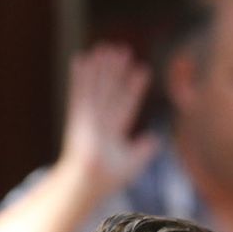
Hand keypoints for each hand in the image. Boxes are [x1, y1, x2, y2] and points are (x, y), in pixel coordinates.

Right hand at [55, 44, 157, 198]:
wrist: (88, 184)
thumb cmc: (108, 179)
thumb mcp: (132, 163)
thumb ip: (143, 150)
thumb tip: (155, 138)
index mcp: (112, 131)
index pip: (127, 103)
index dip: (134, 87)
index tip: (142, 70)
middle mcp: (100, 120)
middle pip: (111, 90)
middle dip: (117, 71)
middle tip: (122, 50)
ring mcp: (88, 117)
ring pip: (97, 86)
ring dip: (102, 68)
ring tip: (106, 48)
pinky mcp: (78, 115)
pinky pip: (80, 92)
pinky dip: (80, 76)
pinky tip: (81, 59)